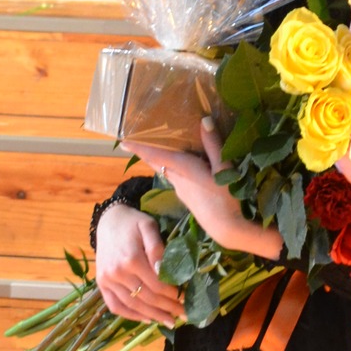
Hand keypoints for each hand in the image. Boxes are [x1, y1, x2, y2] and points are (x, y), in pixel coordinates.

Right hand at [94, 201, 179, 326]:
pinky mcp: (101, 284)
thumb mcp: (149, 227)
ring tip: (169, 321)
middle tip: (183, 314)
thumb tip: (164, 271)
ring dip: (153, 316)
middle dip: (167, 308)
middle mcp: (117, 272)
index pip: (156, 284)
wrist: (108, 220)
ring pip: (132, 305)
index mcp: (131, 259)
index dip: (172, 295)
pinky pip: (115, 306)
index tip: (185, 299)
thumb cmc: (133, 222)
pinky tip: (147, 319)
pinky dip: (131, 316)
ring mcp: (107, 280)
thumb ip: (157, 248)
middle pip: (146, 297)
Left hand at [131, 121, 281, 260]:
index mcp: (185, 169)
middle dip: (145, 152)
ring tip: (154, 148)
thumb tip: (204, 120)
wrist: (227, 230)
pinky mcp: (188, 197)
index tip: (122, 141)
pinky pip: (174, 177)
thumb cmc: (226, 198)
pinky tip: (178, 166)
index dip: (139, 147)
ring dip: (157, 159)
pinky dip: (170, 167)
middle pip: (157, 162)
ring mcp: (182, 190)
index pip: (156, 155)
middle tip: (133, 141)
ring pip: (165, 170)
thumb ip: (213, 145)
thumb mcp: (223, 169)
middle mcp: (178, 179)